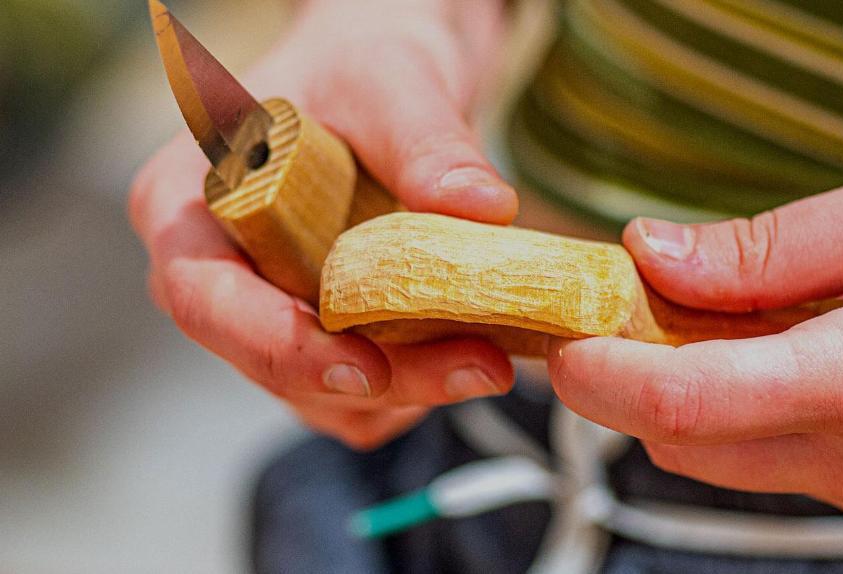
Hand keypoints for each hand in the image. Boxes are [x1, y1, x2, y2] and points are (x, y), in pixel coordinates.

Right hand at [129, 0, 516, 448]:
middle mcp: (217, 270)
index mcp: (188, 203)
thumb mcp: (393, 82)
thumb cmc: (364, 62)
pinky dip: (412, 385)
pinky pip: (355, 391)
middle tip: (481, 365)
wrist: (388, 80)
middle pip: (271, 361)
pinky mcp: (318, 329)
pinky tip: (466, 348)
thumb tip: (481, 208)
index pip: (204, 298)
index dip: (278, 346)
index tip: (368, 369)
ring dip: (406, 389)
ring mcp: (267, 308)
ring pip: (319, 391)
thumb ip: (427, 142)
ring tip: (488, 355)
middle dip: (378, 379)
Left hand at [549, 167, 842, 536]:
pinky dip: (750, 417)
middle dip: (632, 383)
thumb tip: (656, 255)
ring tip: (712, 323)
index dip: (602, 376)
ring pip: (729, 459)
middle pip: (687, 443)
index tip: (565, 340)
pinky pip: (783, 467)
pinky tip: (777, 359)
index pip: (685, 404)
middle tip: (623, 311)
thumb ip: (777, 248)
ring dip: (691, 398)